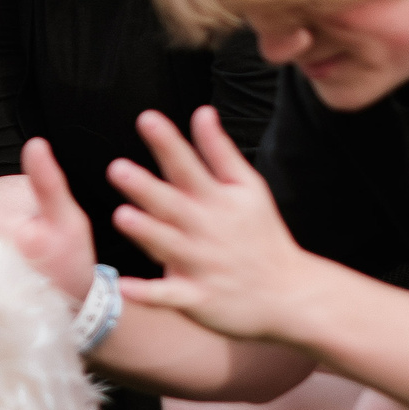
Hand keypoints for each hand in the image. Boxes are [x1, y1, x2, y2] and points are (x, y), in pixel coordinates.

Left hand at [109, 107, 321, 340]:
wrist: (291, 295)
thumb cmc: (261, 235)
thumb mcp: (248, 188)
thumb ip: (220, 151)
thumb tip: (202, 111)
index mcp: (218, 199)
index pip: (188, 165)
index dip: (168, 143)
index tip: (147, 118)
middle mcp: (208, 229)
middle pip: (172, 204)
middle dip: (146, 188)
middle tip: (117, 168)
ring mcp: (203, 265)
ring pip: (169, 246)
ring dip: (147, 233)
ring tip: (122, 216)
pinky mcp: (198, 298)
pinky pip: (169, 296)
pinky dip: (149, 293)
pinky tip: (123, 287)